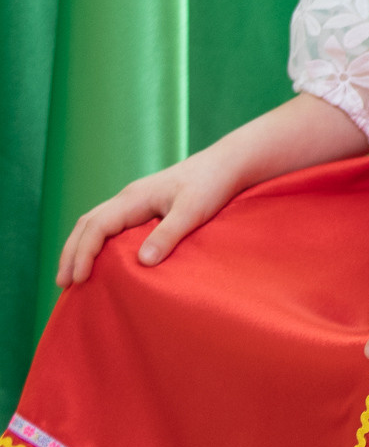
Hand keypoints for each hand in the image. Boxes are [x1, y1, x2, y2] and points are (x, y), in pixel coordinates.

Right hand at [56, 151, 247, 285]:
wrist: (227, 163)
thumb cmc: (212, 185)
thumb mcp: (192, 211)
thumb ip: (168, 235)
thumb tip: (142, 262)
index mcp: (134, 198)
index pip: (96, 226)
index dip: (83, 253)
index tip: (77, 279)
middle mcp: (128, 198)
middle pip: (86, 224)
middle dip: (71, 253)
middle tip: (62, 283)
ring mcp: (135, 200)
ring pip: (95, 222)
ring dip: (80, 247)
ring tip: (72, 275)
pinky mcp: (145, 205)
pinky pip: (110, 224)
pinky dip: (97, 241)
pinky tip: (100, 257)